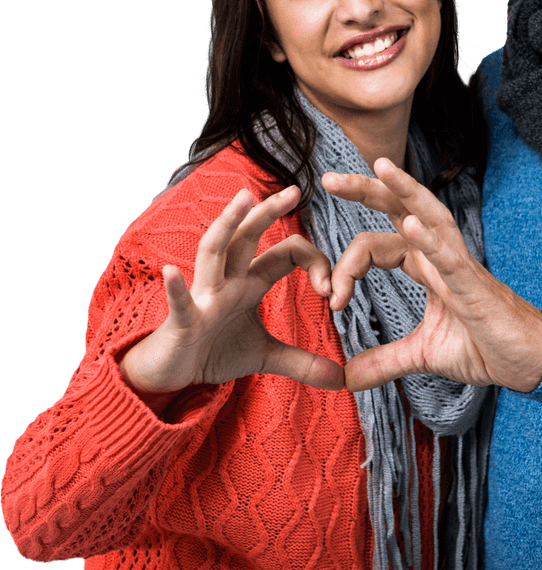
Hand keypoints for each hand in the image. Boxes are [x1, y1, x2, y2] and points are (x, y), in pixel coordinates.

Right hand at [120, 186, 344, 393]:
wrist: (171, 373)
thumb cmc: (213, 351)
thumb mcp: (265, 357)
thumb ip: (303, 362)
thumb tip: (342, 380)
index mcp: (249, 283)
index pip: (286, 255)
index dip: (314, 263)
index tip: (332, 289)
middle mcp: (226, 281)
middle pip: (247, 237)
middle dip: (268, 212)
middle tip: (295, 189)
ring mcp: (203, 297)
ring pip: (213, 252)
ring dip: (227, 225)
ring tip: (242, 198)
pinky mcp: (182, 322)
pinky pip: (180, 302)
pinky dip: (176, 288)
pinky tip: (171, 271)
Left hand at [321, 159, 541, 392]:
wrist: (527, 362)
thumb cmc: (484, 346)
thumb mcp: (423, 354)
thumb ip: (384, 360)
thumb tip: (348, 377)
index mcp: (425, 265)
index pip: (376, 245)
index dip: (346, 268)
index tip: (332, 301)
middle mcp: (439, 255)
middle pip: (401, 209)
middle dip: (366, 190)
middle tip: (328, 179)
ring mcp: (459, 266)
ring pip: (430, 215)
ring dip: (405, 190)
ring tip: (381, 167)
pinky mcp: (474, 287)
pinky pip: (450, 257)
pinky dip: (431, 240)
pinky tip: (413, 225)